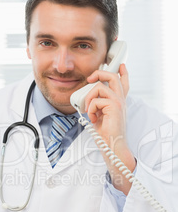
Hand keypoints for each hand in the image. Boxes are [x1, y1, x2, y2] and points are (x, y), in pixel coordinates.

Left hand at [84, 64, 135, 193]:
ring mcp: (118, 102)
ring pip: (100, 87)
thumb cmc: (105, 134)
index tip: (121, 66)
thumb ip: (97, 105)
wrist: (111, 146)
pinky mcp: (114, 106)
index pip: (124, 83)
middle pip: (113, 77)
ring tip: (88, 110)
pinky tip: (93, 119)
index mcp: (118, 102)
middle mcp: (120, 100)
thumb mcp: (99, 115)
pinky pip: (96, 100)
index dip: (123, 73)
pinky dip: (90, 110)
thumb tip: (87, 98)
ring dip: (89, 98)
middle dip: (99, 73)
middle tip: (90, 78)